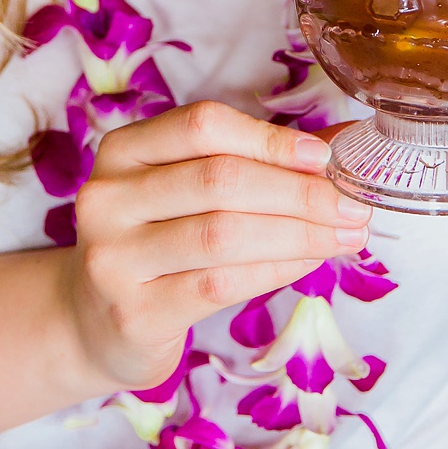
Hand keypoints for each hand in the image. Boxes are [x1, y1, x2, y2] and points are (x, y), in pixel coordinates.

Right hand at [64, 100, 369, 392]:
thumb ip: (254, 161)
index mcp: (122, 150)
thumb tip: (340, 143)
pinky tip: (308, 263)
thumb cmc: (157, 244)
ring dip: (299, 234)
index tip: (324, 157)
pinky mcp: (134, 312)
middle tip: (352, 206)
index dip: (269, 139)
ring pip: (224, 235)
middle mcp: (108, 198)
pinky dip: (276, 270)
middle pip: (219, 180)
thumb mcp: (187, 191)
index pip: (202, 126)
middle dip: (299, 193)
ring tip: (345, 237)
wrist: (95, 322)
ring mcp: (114, 257)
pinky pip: (220, 285)